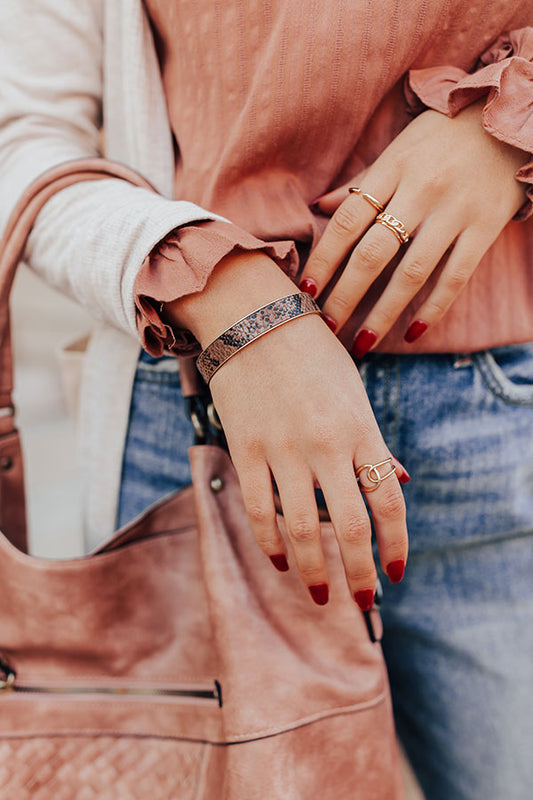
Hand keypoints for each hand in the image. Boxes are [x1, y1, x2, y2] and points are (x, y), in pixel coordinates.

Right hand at [167, 252, 407, 606]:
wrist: (254, 318)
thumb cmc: (312, 354)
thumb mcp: (355, 393)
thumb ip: (375, 442)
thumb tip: (400, 481)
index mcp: (360, 429)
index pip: (389, 500)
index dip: (396, 544)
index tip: (395, 573)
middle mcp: (326, 445)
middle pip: (351, 527)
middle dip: (360, 574)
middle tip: (362, 602)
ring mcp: (283, 450)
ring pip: (304, 529)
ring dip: (315, 571)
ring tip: (321, 594)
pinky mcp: (246, 450)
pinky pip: (260, 510)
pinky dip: (272, 543)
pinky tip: (280, 561)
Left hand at [300, 102, 529, 352]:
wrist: (513, 117)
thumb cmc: (446, 134)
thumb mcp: (400, 147)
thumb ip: (362, 181)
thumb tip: (318, 207)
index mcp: (393, 167)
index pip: (347, 221)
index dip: (323, 259)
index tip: (305, 292)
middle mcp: (421, 190)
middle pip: (373, 253)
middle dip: (345, 295)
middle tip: (326, 327)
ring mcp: (455, 211)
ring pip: (411, 273)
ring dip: (383, 313)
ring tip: (362, 343)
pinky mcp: (485, 228)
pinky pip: (455, 277)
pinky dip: (433, 309)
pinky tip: (412, 333)